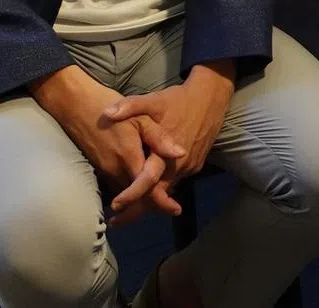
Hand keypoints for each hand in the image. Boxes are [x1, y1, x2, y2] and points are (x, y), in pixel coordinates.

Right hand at [30, 65, 184, 221]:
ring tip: (162, 196)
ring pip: (127, 191)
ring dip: (142, 197)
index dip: (161, 203)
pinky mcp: (99, 167)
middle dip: (154, 203)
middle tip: (172, 206)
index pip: (146, 190)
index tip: (176, 210)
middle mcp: (115, 170)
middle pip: (137, 197)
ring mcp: (105, 170)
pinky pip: (118, 184)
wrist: (75, 105)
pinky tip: (142, 182)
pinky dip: (131, 188)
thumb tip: (181, 153)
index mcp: (129, 158)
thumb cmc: (110, 106)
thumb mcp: (140, 116)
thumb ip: (159, 138)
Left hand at [103, 62, 235, 220]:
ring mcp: (189, 167)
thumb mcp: (153, 101)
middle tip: (115, 221)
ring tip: (128, 210)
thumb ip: (130, 107)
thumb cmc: (179, 100)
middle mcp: (179, 165)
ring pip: (167, 191)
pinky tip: (152, 190)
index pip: (147, 182)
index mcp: (165, 153)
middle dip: (136, 211)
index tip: (114, 207)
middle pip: (156, 196)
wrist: (211, 96)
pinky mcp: (196, 165)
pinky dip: (162, 190)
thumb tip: (106, 114)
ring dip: (149, 202)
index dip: (131, 196)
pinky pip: (176, 182)